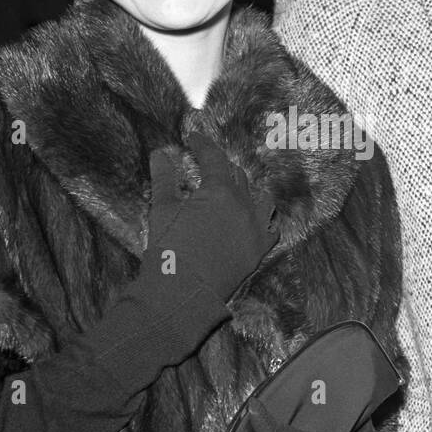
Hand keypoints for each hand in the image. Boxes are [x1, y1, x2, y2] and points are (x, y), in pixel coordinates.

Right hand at [142, 134, 277, 302]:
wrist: (183, 293)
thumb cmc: (169, 250)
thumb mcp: (162, 210)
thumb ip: (164, 179)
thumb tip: (160, 154)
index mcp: (220, 191)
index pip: (213, 158)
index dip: (202, 144)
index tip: (193, 138)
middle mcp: (244, 205)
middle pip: (238, 176)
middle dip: (222, 168)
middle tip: (207, 167)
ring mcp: (256, 229)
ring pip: (262, 199)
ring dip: (249, 191)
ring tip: (235, 192)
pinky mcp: (260, 251)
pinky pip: (271, 229)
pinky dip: (263, 220)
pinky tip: (255, 220)